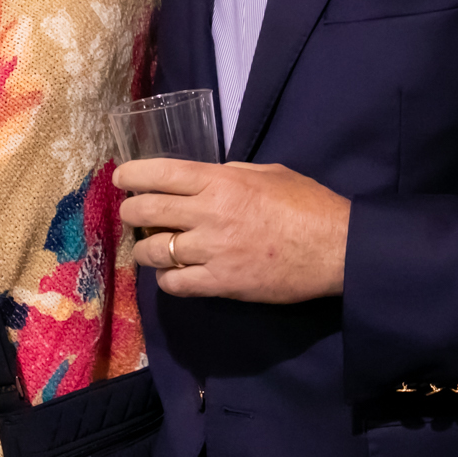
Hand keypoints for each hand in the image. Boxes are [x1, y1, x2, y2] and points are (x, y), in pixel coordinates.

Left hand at [116, 159, 349, 302]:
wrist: (336, 248)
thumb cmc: (307, 204)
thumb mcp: (267, 173)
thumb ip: (231, 173)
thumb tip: (204, 178)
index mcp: (220, 181)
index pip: (159, 173)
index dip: (132, 175)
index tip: (121, 178)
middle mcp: (208, 213)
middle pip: (146, 210)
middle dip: (130, 211)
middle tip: (131, 214)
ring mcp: (212, 251)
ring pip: (154, 250)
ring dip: (144, 249)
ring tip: (149, 249)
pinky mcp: (221, 283)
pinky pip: (176, 283)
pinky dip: (167, 279)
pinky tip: (172, 275)